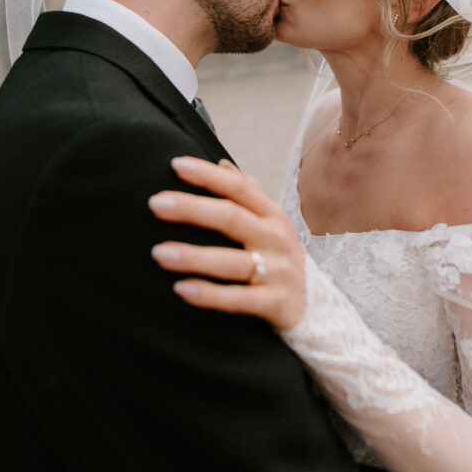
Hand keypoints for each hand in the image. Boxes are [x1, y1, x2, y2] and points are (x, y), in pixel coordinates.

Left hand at [149, 158, 305, 329]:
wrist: (317, 307)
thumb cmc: (279, 257)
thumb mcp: (270, 223)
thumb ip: (248, 194)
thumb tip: (222, 163)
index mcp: (272, 215)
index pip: (239, 187)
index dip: (208, 175)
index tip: (175, 164)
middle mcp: (276, 238)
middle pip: (232, 218)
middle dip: (192, 209)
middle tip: (155, 203)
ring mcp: (278, 271)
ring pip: (233, 261)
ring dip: (194, 256)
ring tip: (158, 253)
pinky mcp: (276, 303)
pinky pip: (238, 299)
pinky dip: (210, 295)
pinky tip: (181, 289)